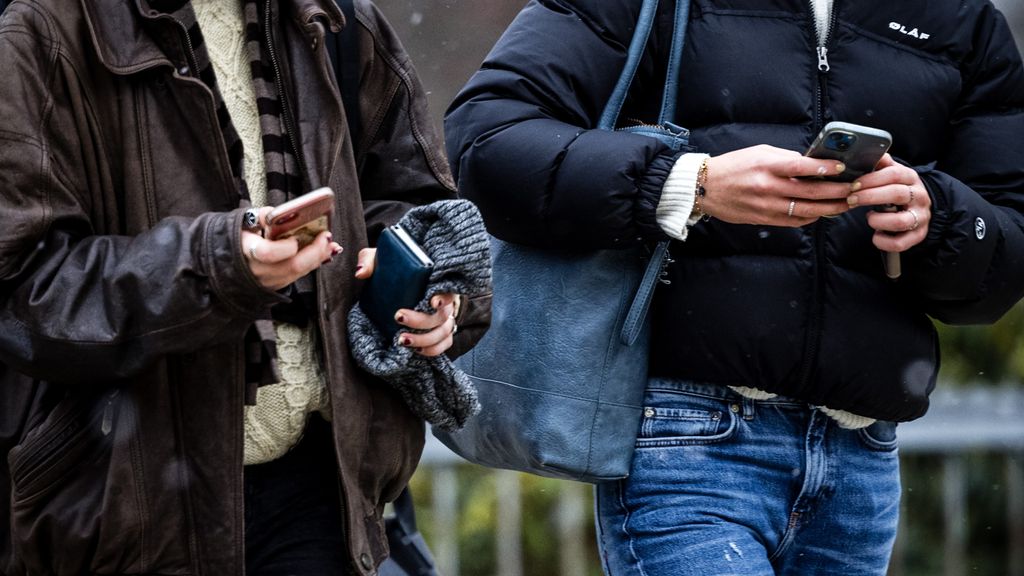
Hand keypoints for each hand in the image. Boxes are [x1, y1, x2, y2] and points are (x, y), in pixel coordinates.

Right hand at [242, 206, 342, 290]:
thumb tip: (279, 214)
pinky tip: (323, 252)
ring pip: (298, 273)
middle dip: (314, 251)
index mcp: (246, 250)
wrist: (227, 260)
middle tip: (326, 236)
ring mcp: (268, 281)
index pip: (268, 253)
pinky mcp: (277, 285)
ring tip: (330, 244)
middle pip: (292, 266)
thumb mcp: (244, 221)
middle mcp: (258, 270)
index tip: (297, 237)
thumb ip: (262, 216)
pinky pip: (298, 275)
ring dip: (318, 258)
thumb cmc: (238, 237)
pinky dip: (312, 263)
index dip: (286, 247)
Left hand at [355, 248, 458, 356]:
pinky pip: (444, 344)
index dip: (444, 297)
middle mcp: (444, 301)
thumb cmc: (394, 268)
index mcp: (436, 281)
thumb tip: (360, 274)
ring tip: (401, 340)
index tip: (432, 302)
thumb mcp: (381, 259)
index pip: (448, 289)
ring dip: (424, 340)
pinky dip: (433, 350)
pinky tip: (416, 350)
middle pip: (442, 315)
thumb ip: (370, 260)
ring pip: (443, 333)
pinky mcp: (440, 331)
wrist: (401, 281)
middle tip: (398, 317)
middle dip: (421, 321)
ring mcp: (444, 318)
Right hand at [702, 145, 854, 225]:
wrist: (705, 188)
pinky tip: (823, 212)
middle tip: (855, 188)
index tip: (842, 167)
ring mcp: (767, 206)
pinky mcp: (764, 219)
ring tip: (846, 204)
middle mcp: (768, 188)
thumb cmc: (733, 166)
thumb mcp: (759, 152)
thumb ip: (786, 158)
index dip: (825, 168)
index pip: (802, 167)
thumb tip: (812, 163)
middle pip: (811, 192)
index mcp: (767, 166)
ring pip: (807, 211)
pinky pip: (794, 221)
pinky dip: (811, 217)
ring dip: (830, 208)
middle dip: (837, 191)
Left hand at [846, 154, 931, 252]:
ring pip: (900, 221)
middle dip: (869, 197)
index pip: (894, 174)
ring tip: (870, 218)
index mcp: (911, 178)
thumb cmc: (896, 191)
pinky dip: (883, 241)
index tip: (853, 184)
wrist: (919, 210)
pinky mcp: (917, 236)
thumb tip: (864, 150)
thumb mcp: (891, 174)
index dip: (871, 179)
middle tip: (851, 200)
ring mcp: (920, 217)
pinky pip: (899, 243)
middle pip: (896, 194)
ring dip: (878, 221)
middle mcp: (918, 197)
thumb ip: (879, 164)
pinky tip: (876, 235)